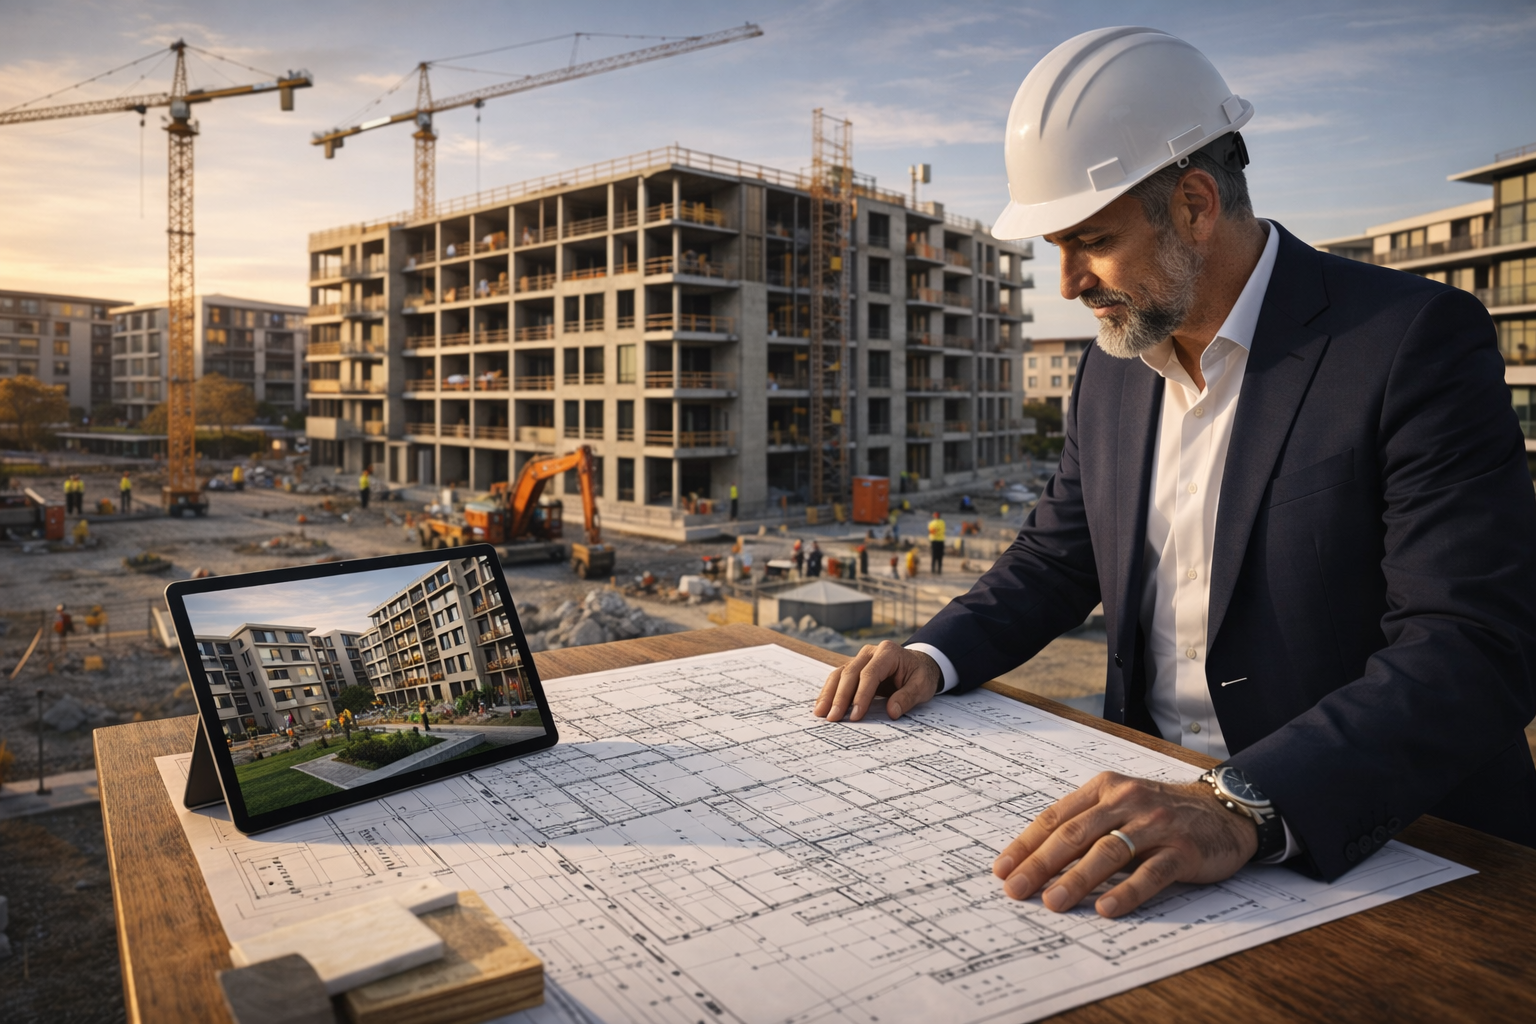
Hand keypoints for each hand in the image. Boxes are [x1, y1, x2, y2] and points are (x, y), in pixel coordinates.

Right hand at [813, 641, 940, 721]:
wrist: (918, 665)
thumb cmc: (920, 675)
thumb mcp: (922, 686)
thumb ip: (908, 697)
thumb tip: (892, 712)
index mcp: (888, 652)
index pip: (870, 674)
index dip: (861, 695)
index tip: (856, 715)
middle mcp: (870, 652)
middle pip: (850, 673)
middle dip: (840, 697)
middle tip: (833, 717)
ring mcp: (859, 658)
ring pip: (839, 674)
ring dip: (829, 694)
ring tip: (821, 713)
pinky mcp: (854, 668)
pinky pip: (838, 678)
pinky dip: (829, 692)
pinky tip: (823, 706)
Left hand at [992, 772, 1257, 916]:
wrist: (1224, 811)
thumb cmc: (1161, 813)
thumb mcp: (1120, 805)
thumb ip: (1085, 824)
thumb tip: (1037, 860)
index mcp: (1103, 789)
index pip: (1055, 818)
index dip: (1026, 845)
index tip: (1002, 870)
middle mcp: (1126, 801)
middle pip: (1075, 835)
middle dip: (1041, 864)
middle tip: (1017, 890)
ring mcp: (1156, 825)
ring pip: (1108, 852)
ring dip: (1076, 879)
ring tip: (1053, 902)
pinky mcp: (1183, 850)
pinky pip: (1150, 873)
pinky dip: (1126, 892)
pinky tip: (1106, 908)